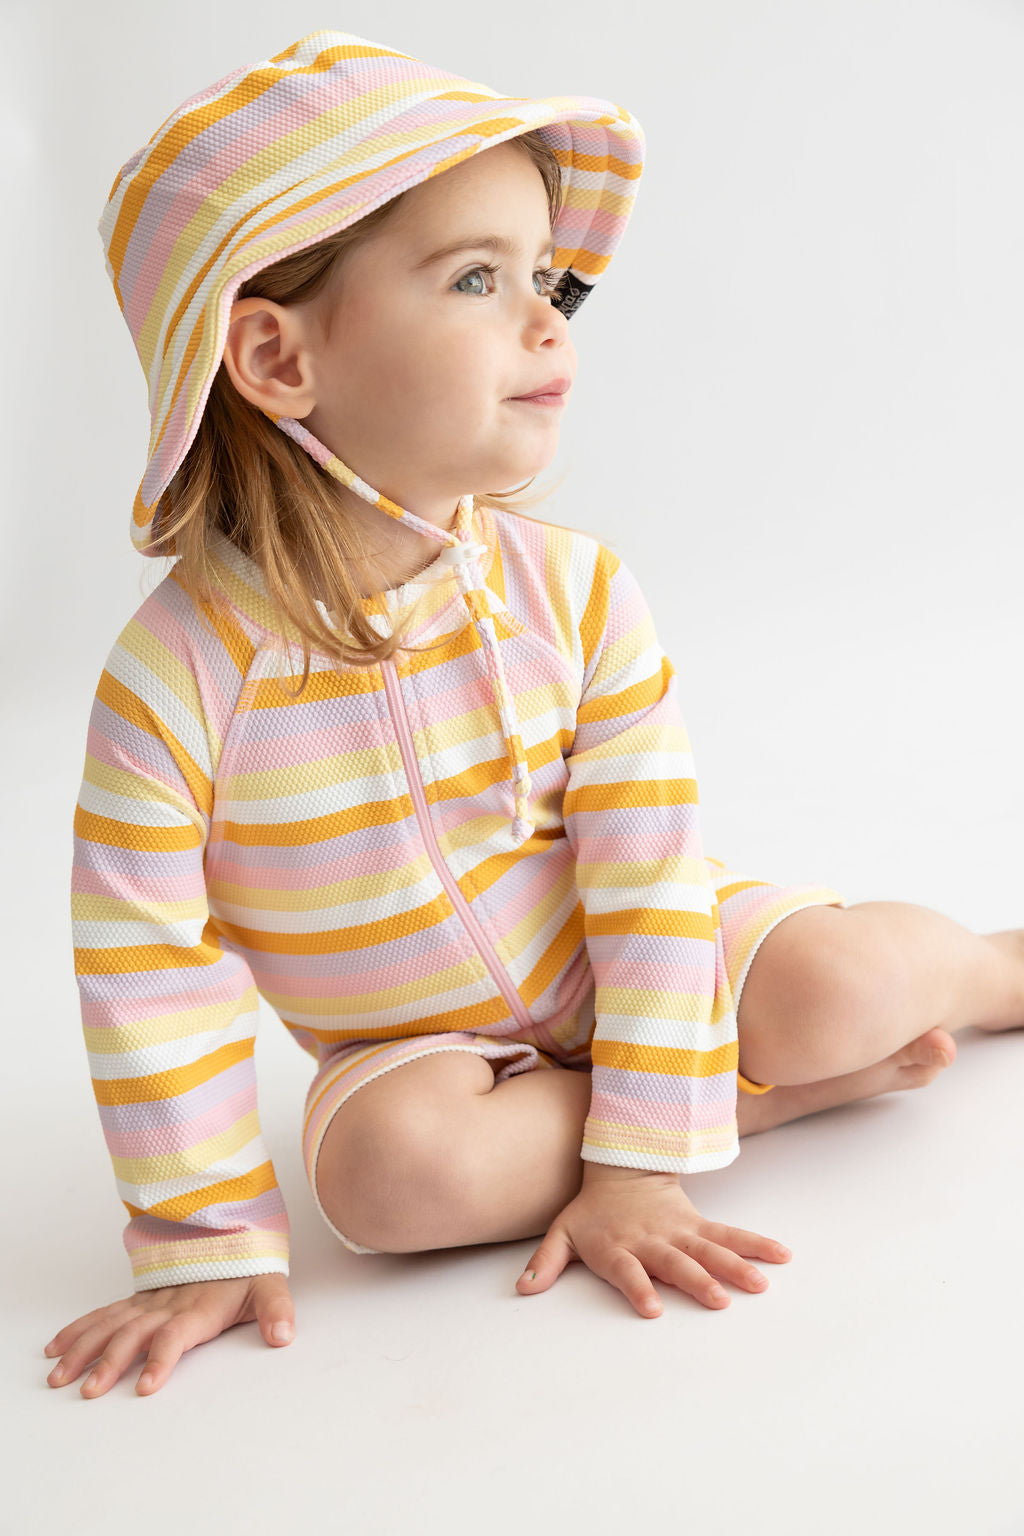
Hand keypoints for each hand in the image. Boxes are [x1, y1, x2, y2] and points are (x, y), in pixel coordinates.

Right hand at [42, 1273, 294, 1396]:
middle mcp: (169, 1304)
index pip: (176, 1335)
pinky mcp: (139, 1299)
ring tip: (60, 1375)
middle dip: (110, 1361)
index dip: (161, 1359)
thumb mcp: (269, 1285)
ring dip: (84, 1348)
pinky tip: (57, 1347)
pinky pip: (104, 1313)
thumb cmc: (248, 1267)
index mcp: (200, 1307)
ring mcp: (150, 1301)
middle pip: (134, 1333)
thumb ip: (277, 1310)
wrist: (229, 1230)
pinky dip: (79, 1329)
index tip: (144, 1386)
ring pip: (111, 1324)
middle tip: (89, 1390)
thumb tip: (283, 1335)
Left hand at [515, 1164, 791, 1316]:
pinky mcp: (699, 1226)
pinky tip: (781, 1255)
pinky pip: (730, 1235)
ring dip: (735, 1265)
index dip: (638, 1287)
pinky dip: (755, 1244)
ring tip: (760, 1283)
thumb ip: (545, 1261)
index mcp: (618, 1246)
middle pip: (676, 1262)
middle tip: (720, 1300)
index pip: (628, 1269)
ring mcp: (679, 1233)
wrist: (621, 1168)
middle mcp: (652, 1242)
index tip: (652, 1308)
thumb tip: (523, 1288)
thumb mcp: (562, 1231)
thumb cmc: (592, 1212)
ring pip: (709, 1249)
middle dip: (697, 1280)